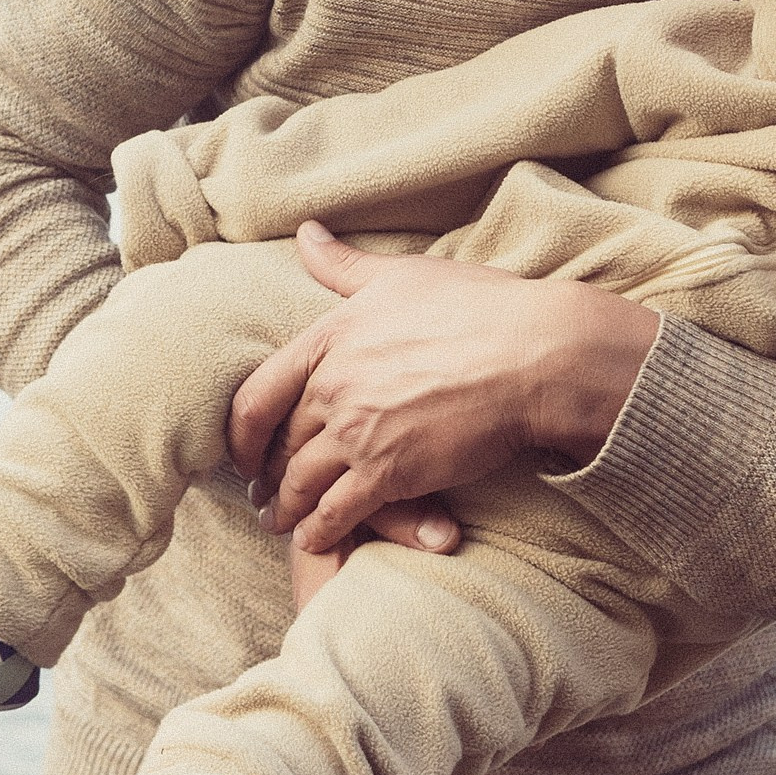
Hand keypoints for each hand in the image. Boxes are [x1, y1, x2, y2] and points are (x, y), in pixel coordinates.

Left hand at [227, 222, 659, 557]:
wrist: (533, 354)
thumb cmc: (476, 306)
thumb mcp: (402, 275)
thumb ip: (343, 264)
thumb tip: (305, 233)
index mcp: (330, 339)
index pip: (258, 392)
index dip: (242, 429)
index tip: (242, 447)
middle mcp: (334, 388)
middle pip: (282, 442)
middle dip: (268, 472)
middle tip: (262, 491)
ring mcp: (360, 434)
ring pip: (302, 482)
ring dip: (287, 509)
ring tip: (281, 522)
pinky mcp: (391, 473)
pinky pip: (338, 513)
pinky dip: (320, 532)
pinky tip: (314, 541)